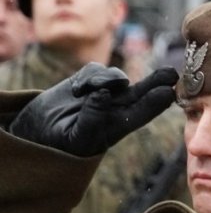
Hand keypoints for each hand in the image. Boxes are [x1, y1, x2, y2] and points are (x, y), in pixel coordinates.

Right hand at [10, 63, 178, 156]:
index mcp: (120, 125)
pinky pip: (96, 69)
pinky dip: (87, 77)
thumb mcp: (76, 137)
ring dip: (104, 80)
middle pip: (144, 90)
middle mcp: (118, 107)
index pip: (145, 111)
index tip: (168, 92)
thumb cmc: (60, 143)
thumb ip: (91, 119)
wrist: (36, 132)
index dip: (158, 101)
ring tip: (82, 94)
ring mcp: (105, 92)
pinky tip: (76, 91)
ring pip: (116, 76)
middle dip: (157, 80)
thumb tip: (104, 94)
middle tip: (171, 73)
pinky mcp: (89, 80)